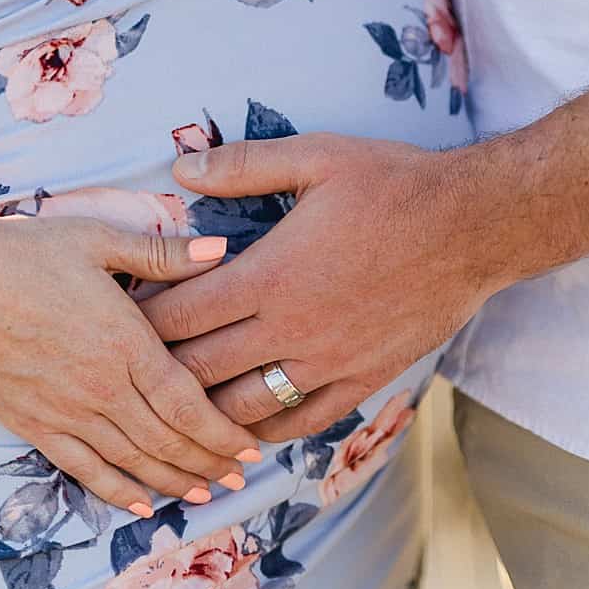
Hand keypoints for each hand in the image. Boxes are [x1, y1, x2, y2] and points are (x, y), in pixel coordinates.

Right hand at [0, 205, 260, 513]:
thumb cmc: (25, 251)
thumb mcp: (98, 239)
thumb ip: (161, 253)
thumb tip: (220, 250)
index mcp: (123, 341)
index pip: (187, 403)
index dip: (223, 431)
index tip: (253, 445)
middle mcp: (99, 387)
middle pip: (167, 441)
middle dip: (210, 463)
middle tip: (242, 477)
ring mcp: (64, 412)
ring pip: (131, 462)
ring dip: (173, 483)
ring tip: (207, 495)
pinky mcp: (32, 425)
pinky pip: (84, 470)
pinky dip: (117, 492)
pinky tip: (141, 504)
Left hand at [139, 134, 495, 439]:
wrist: (473, 226)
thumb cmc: (393, 184)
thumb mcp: (317, 156)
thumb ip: (245, 165)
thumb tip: (182, 167)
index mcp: (271, 274)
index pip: (182, 314)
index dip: (140, 322)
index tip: (115, 321)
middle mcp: (292, 329)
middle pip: (199, 371)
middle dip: (157, 373)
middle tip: (127, 371)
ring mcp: (327, 362)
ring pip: (243, 410)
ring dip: (202, 411)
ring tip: (172, 407)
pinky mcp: (361, 381)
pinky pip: (300, 422)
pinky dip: (263, 431)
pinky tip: (243, 428)